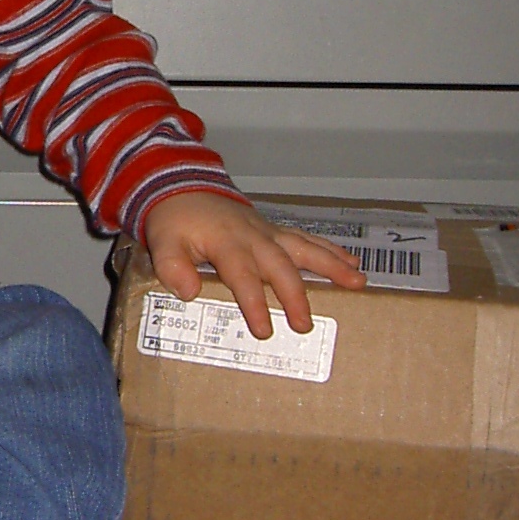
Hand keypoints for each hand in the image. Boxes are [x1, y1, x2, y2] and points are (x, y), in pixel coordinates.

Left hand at [143, 190, 365, 339]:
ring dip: (331, 265)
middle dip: (295, 295)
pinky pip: (307, 239)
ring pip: (304, 248)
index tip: (265, 330)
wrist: (183, 189)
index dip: (254, 303)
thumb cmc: (175, 222)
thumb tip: (188, 292)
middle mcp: (253, 237)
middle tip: (306, 324)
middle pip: (280, 266)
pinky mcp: (276, 231)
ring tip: (357, 283)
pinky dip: (331, 250)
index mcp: (226, 243)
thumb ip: (171, 267)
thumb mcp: (162, 244)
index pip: (243, 276)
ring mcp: (268, 232)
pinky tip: (352, 263)